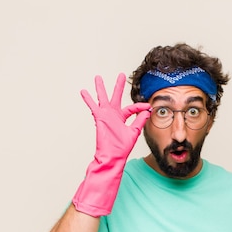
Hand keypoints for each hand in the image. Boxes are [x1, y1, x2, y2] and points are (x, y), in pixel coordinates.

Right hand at [72, 74, 150, 216]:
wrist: (113, 157)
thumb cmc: (122, 148)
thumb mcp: (134, 132)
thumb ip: (139, 121)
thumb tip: (148, 111)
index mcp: (122, 118)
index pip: (132, 108)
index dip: (141, 107)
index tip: (148, 106)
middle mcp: (114, 115)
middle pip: (117, 97)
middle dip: (118, 86)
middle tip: (121, 74)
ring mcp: (106, 116)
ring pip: (103, 98)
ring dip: (101, 88)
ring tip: (98, 77)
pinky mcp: (100, 118)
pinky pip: (93, 106)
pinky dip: (88, 99)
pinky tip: (83, 91)